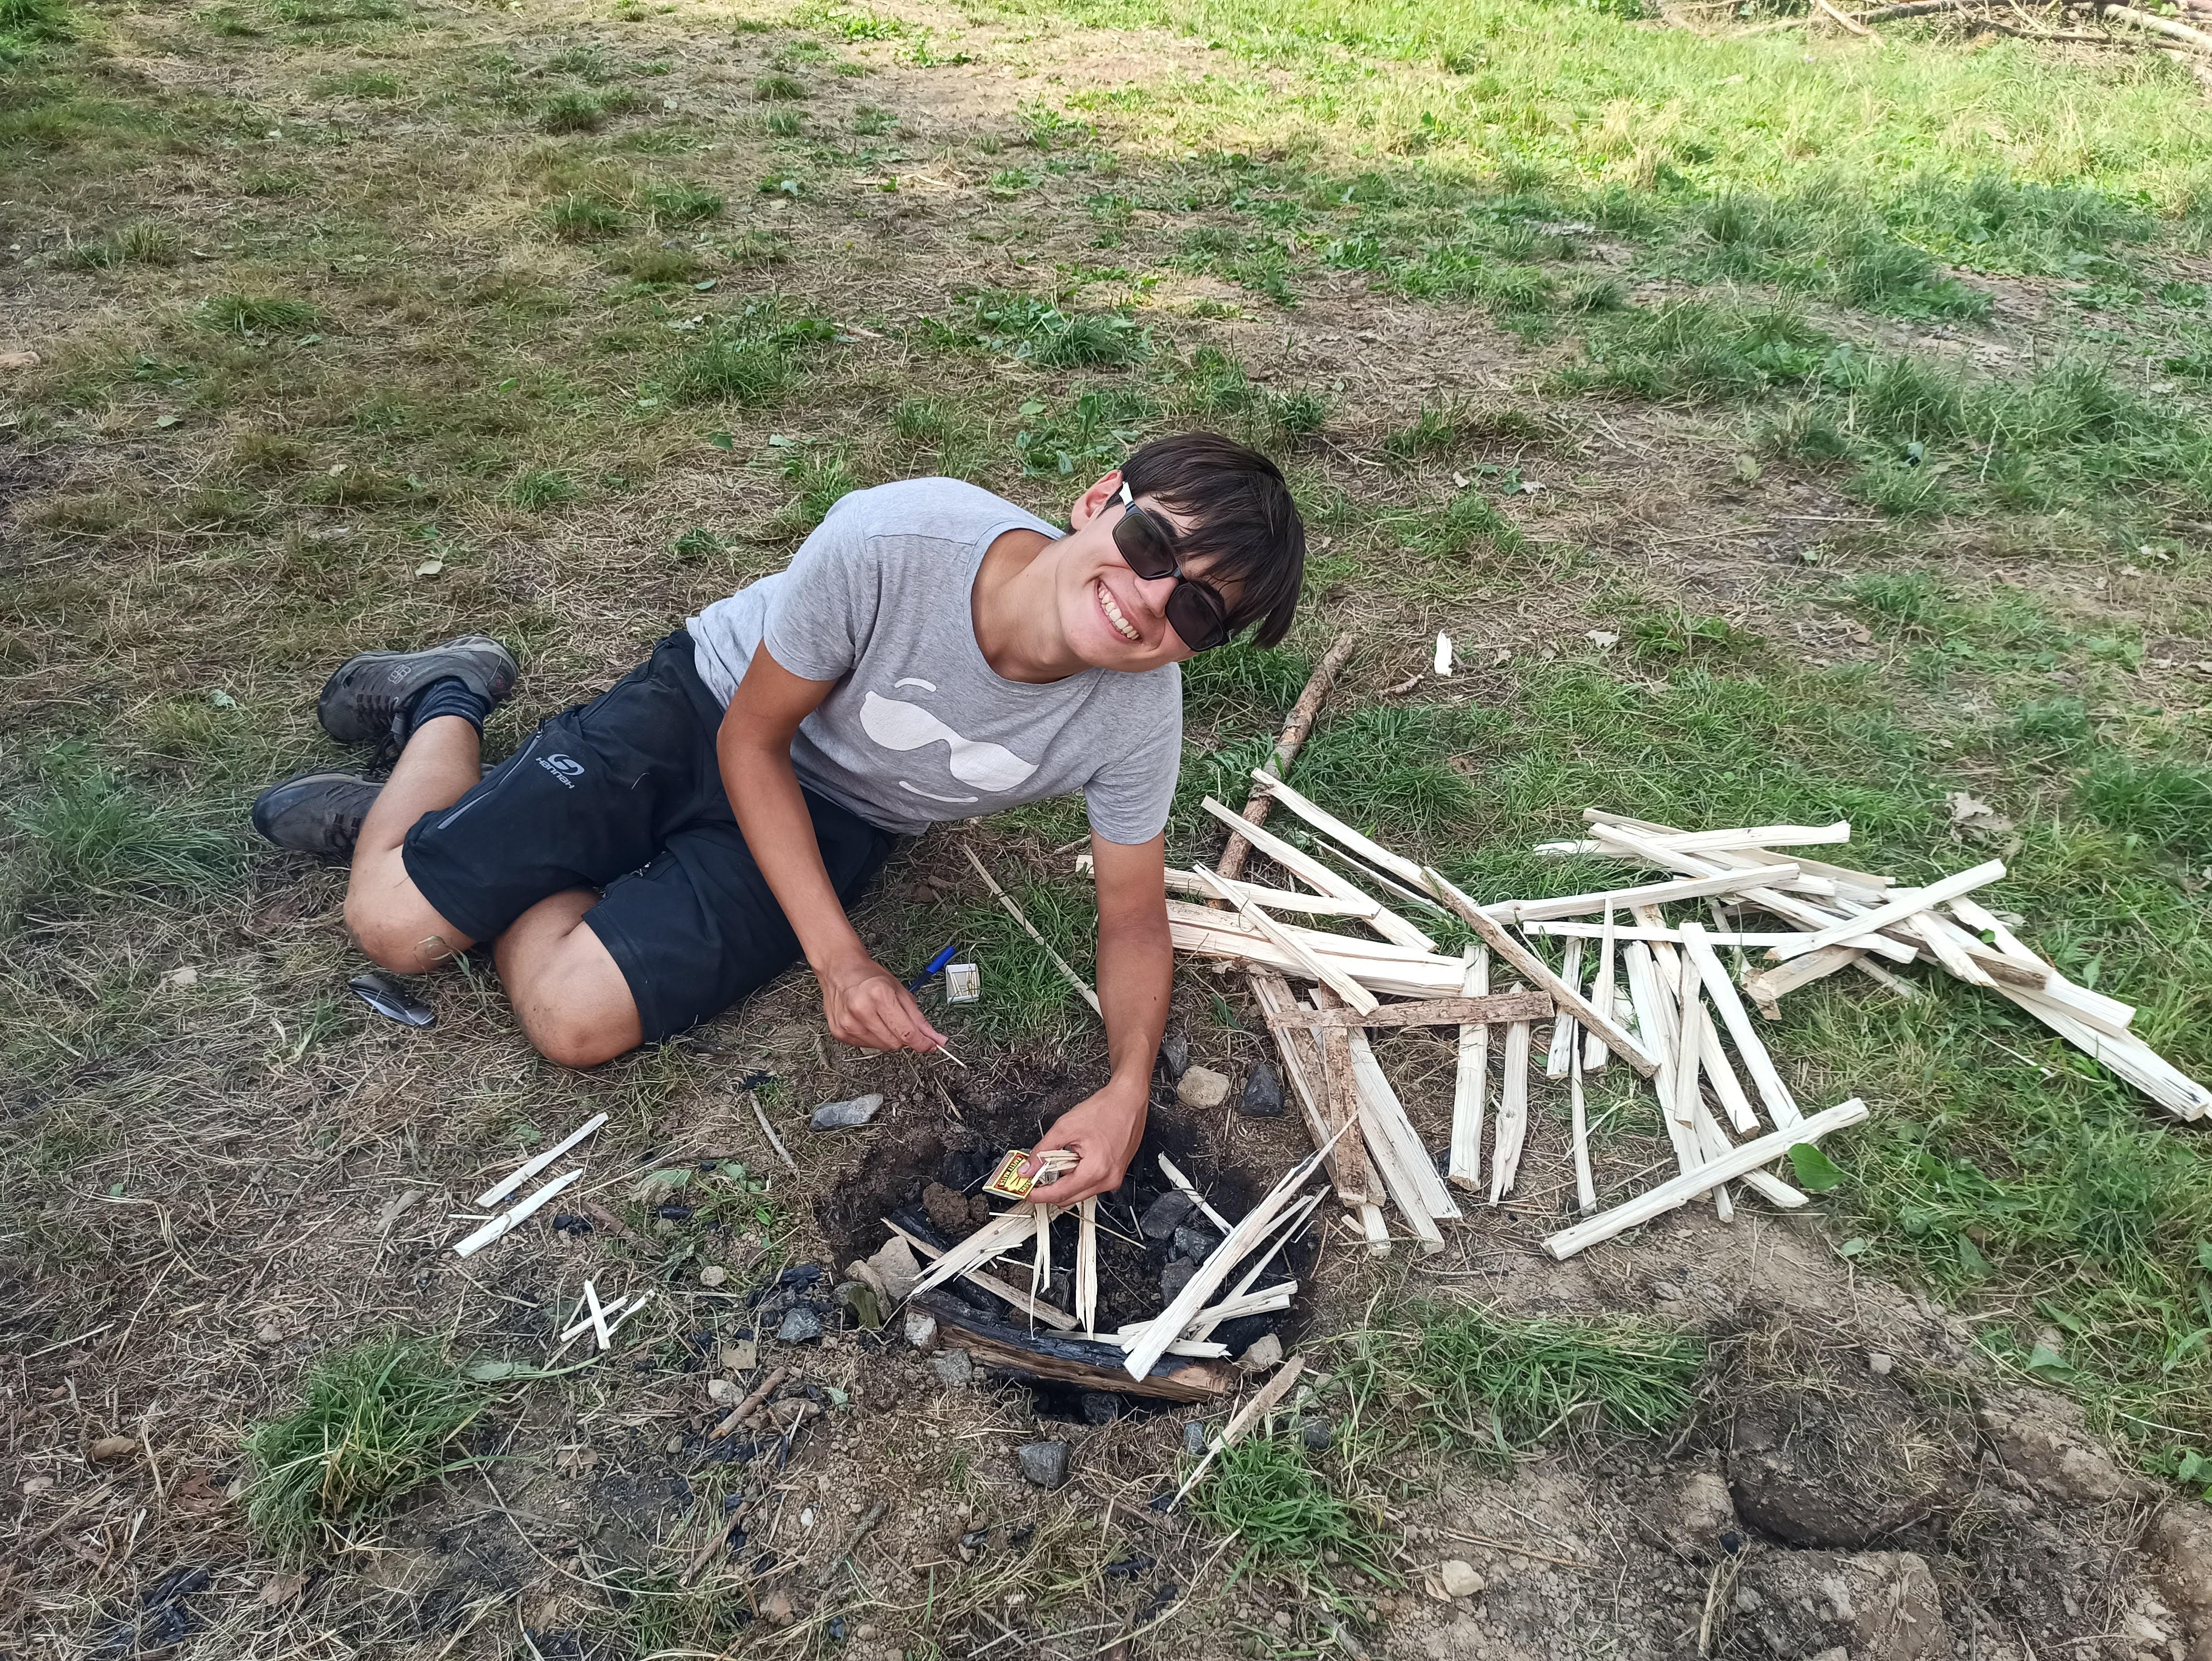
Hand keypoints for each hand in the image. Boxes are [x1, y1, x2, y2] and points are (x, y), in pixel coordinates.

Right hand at [817, 954, 947, 1054]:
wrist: (840, 970)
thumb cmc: (869, 977)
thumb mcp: (900, 991)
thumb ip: (919, 1018)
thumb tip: (935, 1039)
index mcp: (880, 995)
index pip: (906, 1032)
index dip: (922, 1043)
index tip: (930, 1045)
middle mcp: (861, 1010)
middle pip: (895, 1043)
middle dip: (903, 1037)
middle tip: (899, 1021)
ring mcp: (848, 1022)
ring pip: (881, 1047)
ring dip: (888, 1037)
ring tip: (881, 1018)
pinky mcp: (839, 1031)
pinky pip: (866, 1046)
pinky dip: (873, 1038)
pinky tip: (868, 1022)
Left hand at [1024, 1084, 1147, 1203]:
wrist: (1128, 1100)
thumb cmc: (1106, 1109)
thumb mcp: (1065, 1127)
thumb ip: (1043, 1150)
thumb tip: (1029, 1167)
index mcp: (1096, 1170)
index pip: (1061, 1193)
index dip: (1040, 1194)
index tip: (1027, 1191)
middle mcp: (1108, 1179)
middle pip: (1071, 1197)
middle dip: (1051, 1189)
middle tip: (1035, 1178)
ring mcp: (1114, 1178)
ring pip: (1081, 1190)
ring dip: (1066, 1179)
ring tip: (1061, 1157)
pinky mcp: (1116, 1173)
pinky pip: (1091, 1182)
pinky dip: (1078, 1174)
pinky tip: (1075, 1157)